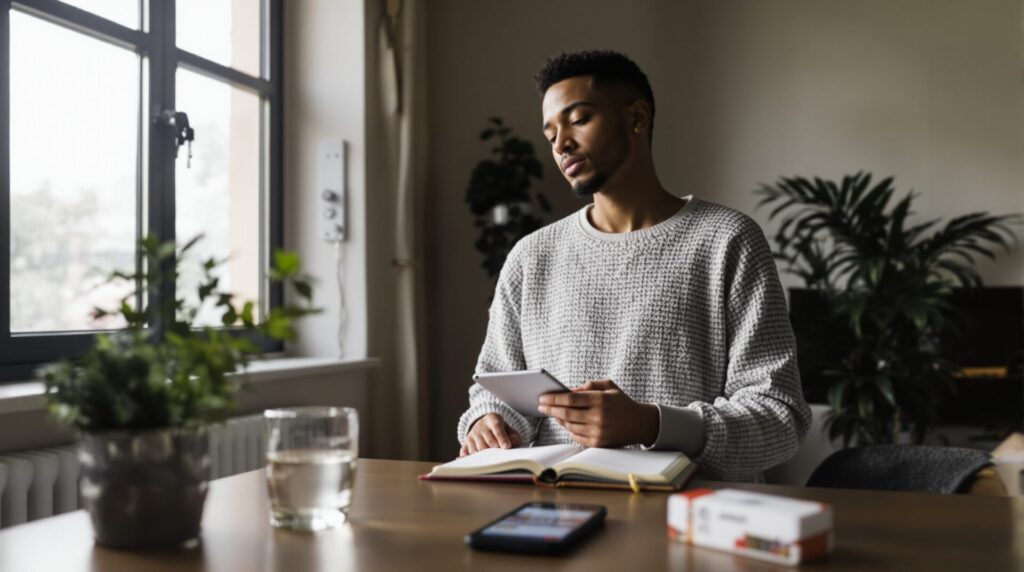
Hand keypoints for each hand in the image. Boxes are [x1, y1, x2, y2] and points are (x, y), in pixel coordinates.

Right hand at [460, 413, 522, 456]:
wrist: (485, 424)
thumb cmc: (501, 431)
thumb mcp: (510, 430)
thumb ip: (514, 437)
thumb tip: (511, 444)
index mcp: (492, 419)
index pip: (497, 429)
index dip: (502, 438)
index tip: (507, 447)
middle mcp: (480, 426)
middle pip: (487, 441)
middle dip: (495, 450)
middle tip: (501, 457)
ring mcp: (472, 434)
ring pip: (477, 449)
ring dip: (484, 457)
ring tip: (491, 461)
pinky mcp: (466, 442)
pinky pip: (465, 451)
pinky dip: (467, 457)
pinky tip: (473, 462)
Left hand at [538, 379, 658, 447]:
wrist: (640, 424)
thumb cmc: (621, 402)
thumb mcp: (609, 387)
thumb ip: (588, 386)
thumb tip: (568, 392)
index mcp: (601, 401)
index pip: (570, 399)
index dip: (554, 398)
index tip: (542, 397)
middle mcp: (599, 417)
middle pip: (566, 413)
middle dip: (550, 409)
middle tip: (541, 405)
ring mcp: (598, 432)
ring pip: (569, 426)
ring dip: (558, 419)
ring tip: (553, 412)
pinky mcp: (598, 443)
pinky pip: (575, 436)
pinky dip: (568, 429)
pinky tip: (566, 422)